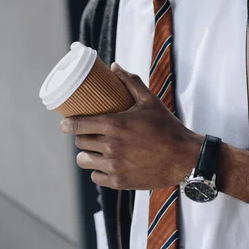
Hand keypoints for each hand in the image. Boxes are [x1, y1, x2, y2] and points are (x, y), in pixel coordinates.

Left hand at [60, 63, 202, 189]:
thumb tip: (114, 66)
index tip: (64, 123)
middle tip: (87, 132)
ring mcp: (115, 166)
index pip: (78, 125)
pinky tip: (105, 163)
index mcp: (115, 125)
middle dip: (80, 136)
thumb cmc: (166, 127)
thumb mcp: (150, 100)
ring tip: (94, 149)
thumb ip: (130, 82)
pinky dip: (98, 170)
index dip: (67, 124)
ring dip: (87, 153)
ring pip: (85, 160)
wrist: (183, 158)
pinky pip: (97, 177)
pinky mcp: (120, 182)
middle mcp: (111, 147)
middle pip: (80, 142)